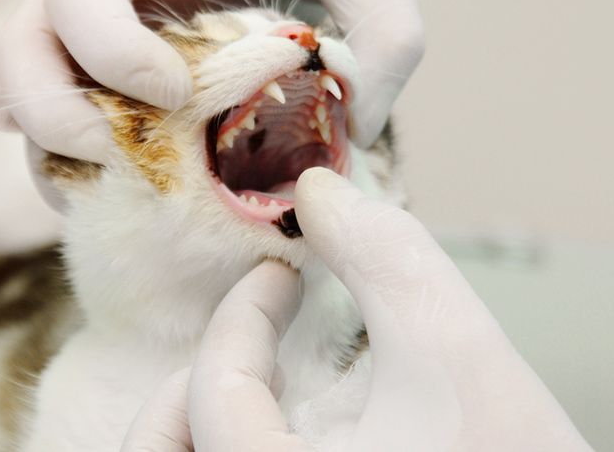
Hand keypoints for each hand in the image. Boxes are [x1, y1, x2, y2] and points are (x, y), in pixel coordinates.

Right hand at [0, 0, 423, 162]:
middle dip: (54, 117)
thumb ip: (382, 44)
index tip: (178, 94)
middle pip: (17, 49)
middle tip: (122, 158)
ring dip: (57, 144)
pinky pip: (63, 96)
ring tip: (124, 186)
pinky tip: (127, 175)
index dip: (113, 58)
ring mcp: (94, 9)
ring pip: (25, 82)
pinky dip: (78, 144)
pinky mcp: (108, 42)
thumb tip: (349, 139)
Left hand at [121, 168, 592, 450]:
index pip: (215, 393)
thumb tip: (317, 188)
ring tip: (250, 380)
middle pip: (159, 448)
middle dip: (188, 381)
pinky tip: (283, 421)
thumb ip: (381, 254)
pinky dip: (224, 442)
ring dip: (193, 415)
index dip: (242, 313)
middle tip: (242, 339)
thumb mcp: (454, 345)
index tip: (280, 275)